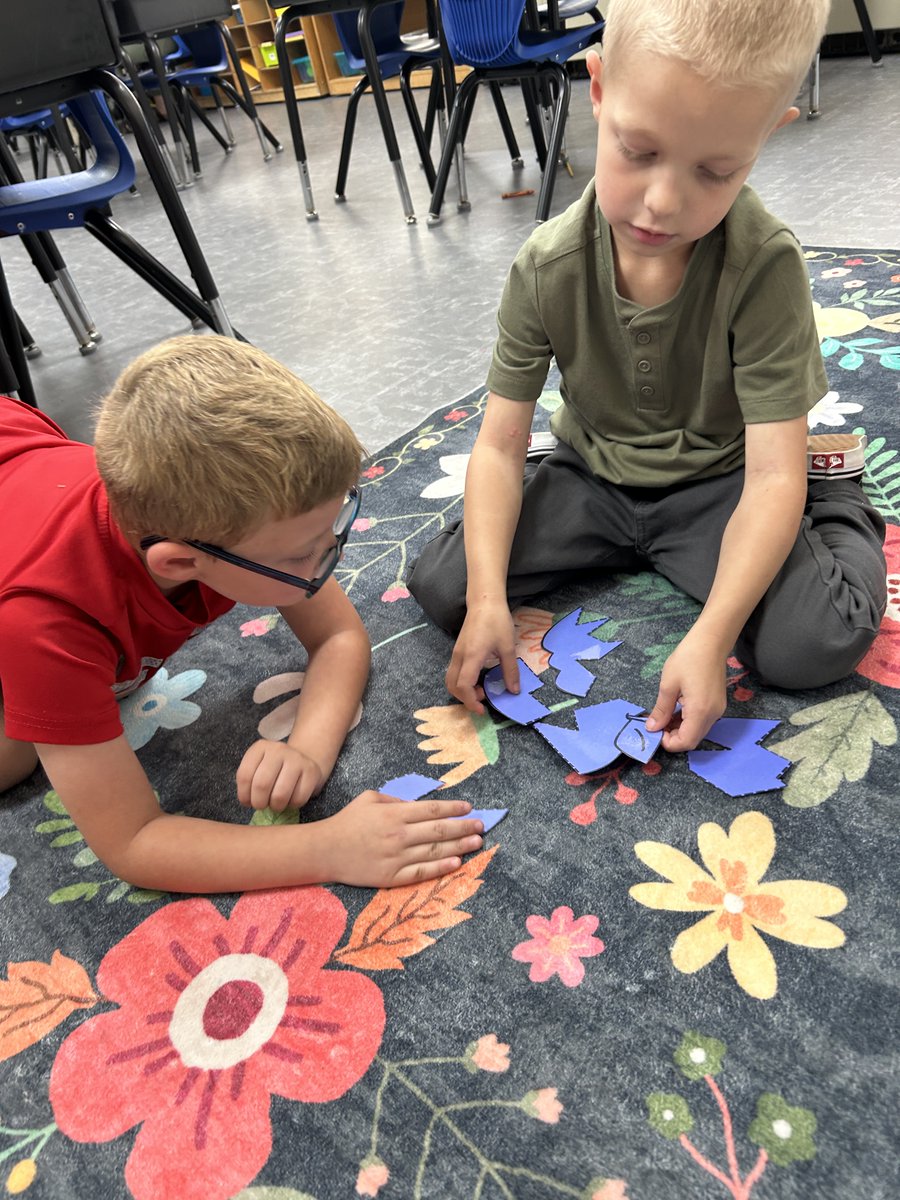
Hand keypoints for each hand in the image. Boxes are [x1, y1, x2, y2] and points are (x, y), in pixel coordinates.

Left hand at [236, 740, 324, 811]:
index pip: (244, 775)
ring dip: (275, 806)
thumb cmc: (276, 767)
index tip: (247, 802)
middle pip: (261, 785)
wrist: (305, 758)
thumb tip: (247, 801)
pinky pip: (298, 799)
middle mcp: (278, 750)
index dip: (244, 795)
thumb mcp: (258, 766)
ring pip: (280, 795)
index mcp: (261, 747)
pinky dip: (292, 805)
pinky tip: (290, 799)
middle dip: (259, 803)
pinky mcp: (312, 771)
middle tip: (261, 805)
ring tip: (275, 804)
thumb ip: (249, 780)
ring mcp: (297, 759)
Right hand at [319, 790, 484, 887]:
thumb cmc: (348, 821)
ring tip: (477, 842)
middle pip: (439, 830)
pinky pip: (421, 873)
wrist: (325, 851)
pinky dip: (441, 867)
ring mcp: (396, 858)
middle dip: (464, 827)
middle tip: (481, 825)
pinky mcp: (391, 877)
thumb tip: (420, 804)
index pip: (432, 809)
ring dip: (460, 846)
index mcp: (394, 814)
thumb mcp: (370, 798)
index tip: (468, 807)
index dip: (453, 808)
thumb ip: (395, 799)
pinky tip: (457, 862)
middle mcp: (399, 835)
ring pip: (435, 851)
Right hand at [446, 601, 518, 713]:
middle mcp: (459, 656)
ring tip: (482, 688)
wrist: (484, 601)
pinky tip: (479, 677)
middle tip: (484, 698)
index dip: (471, 701)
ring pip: (451, 679)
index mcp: (471, 656)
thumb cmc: (497, 621)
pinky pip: (455, 671)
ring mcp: (457, 653)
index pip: (463, 686)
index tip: (483, 709)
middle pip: (452, 685)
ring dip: (463, 690)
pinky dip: (463, 681)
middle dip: (465, 698)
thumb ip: (510, 670)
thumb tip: (514, 691)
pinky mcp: (458, 650)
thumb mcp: (508, 647)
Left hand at [644, 631, 727, 752]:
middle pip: (693, 740)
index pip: (686, 742)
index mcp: (700, 711)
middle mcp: (713, 715)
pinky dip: (688, 722)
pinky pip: (702, 721)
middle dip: (673, 737)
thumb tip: (652, 728)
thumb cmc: (688, 658)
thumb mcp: (668, 684)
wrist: (711, 642)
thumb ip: (661, 710)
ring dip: (680, 729)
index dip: (669, 743)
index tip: (654, 732)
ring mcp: (718, 710)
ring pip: (698, 731)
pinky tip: (676, 710)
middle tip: (656, 725)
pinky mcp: (718, 704)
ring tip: (664, 716)